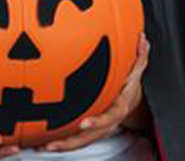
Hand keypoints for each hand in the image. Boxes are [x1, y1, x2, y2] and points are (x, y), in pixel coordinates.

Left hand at [38, 32, 150, 152]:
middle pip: (90, 137)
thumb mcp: (137, 70)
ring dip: (62, 146)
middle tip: (53, 143)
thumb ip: (140, 55)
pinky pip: (75, 140)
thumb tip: (142, 39)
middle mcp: (108, 122)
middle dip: (71, 142)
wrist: (132, 100)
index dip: (98, 122)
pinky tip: (43, 143)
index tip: (84, 123)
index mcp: (119, 107)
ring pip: (80, 142)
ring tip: (43, 146)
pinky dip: (61, 143)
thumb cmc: (130, 84)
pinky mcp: (90, 131)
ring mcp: (98, 129)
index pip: (110, 117)